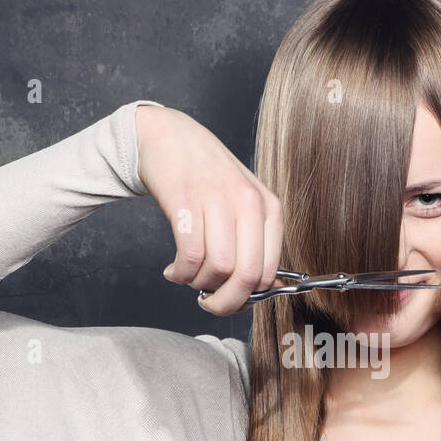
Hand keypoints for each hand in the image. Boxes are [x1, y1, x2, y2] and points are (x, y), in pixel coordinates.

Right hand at [135, 104, 282, 315]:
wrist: (171, 138)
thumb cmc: (209, 178)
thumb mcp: (244, 207)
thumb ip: (258, 246)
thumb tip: (269, 290)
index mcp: (269, 208)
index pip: (267, 273)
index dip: (247, 298)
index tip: (229, 298)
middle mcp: (248, 203)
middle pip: (245, 276)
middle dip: (224, 302)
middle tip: (208, 302)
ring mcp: (217, 199)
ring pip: (217, 268)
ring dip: (198, 284)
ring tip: (188, 276)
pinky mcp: (185, 201)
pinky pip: (189, 255)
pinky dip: (180, 273)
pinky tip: (174, 270)